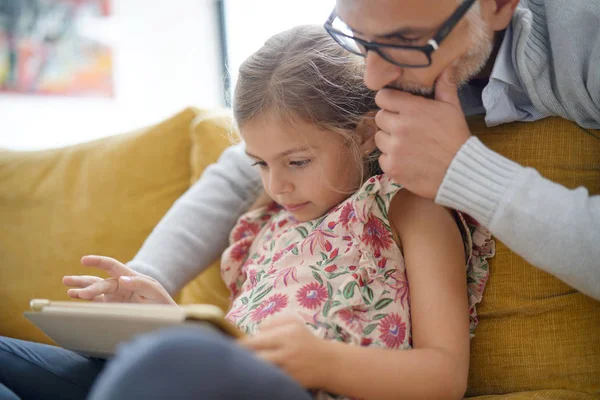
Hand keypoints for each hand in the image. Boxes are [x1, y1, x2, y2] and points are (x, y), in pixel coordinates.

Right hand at [62, 255, 175, 304]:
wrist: (166, 320)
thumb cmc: (162, 304)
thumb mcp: (155, 292)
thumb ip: (140, 284)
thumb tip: (121, 278)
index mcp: (131, 277)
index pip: (112, 266)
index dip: (98, 262)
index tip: (84, 260)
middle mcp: (121, 285)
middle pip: (101, 282)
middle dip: (90, 287)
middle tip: (81, 294)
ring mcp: (115, 297)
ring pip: (95, 289)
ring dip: (81, 287)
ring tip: (67, 285)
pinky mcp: (112, 307)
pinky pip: (96, 302)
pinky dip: (84, 299)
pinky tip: (74, 295)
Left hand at [239, 313, 330, 388]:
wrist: (327, 363)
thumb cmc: (305, 339)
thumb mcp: (292, 322)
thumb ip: (272, 321)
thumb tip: (255, 331)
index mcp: (286, 334)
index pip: (255, 341)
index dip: (240, 346)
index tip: (232, 346)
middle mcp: (287, 352)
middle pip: (256, 358)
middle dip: (244, 358)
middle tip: (237, 357)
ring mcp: (288, 369)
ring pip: (262, 370)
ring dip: (253, 368)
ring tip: (248, 365)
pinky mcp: (290, 382)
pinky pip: (270, 380)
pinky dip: (263, 377)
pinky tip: (259, 374)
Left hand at [374, 67, 470, 199]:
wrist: (460, 171)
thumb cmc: (456, 138)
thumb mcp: (453, 108)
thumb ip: (444, 85)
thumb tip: (447, 65)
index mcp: (412, 109)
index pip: (382, 97)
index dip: (389, 101)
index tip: (397, 107)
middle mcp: (399, 127)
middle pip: (379, 117)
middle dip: (390, 121)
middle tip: (405, 128)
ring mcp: (393, 148)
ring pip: (379, 138)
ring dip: (389, 140)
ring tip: (407, 145)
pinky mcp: (391, 167)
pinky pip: (382, 158)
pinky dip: (391, 159)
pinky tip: (407, 160)